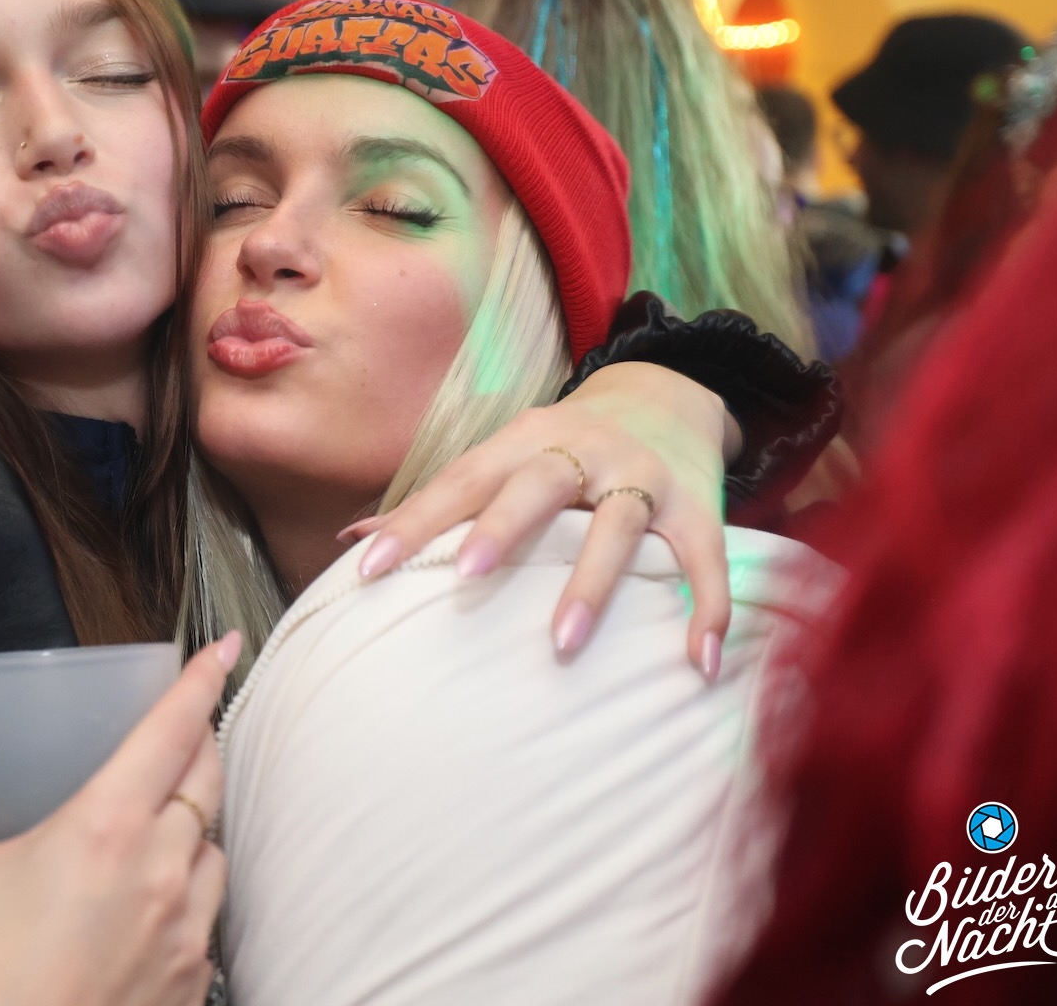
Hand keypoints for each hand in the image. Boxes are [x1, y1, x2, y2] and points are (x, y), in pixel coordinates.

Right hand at [0, 633, 241, 1005]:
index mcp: (109, 827)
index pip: (174, 730)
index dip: (202, 681)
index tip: (224, 647)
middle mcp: (161, 867)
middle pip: (207, 778)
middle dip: (199, 744)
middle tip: (184, 729)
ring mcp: (186, 926)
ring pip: (216, 846)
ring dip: (198, 824)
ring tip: (164, 821)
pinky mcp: (194, 978)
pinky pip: (211, 913)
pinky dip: (194, 891)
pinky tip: (161, 900)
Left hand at [344, 362, 732, 677]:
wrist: (670, 391)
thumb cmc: (561, 445)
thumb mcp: (502, 457)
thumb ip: (437, 500)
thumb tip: (350, 538)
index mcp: (522, 441)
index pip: (460, 479)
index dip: (415, 519)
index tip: (368, 565)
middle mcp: (581, 450)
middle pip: (536, 483)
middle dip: (501, 527)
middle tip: (465, 576)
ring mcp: (641, 475)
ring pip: (617, 522)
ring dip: (592, 581)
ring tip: (564, 643)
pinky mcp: (696, 504)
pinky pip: (704, 557)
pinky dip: (706, 607)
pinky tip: (698, 663)